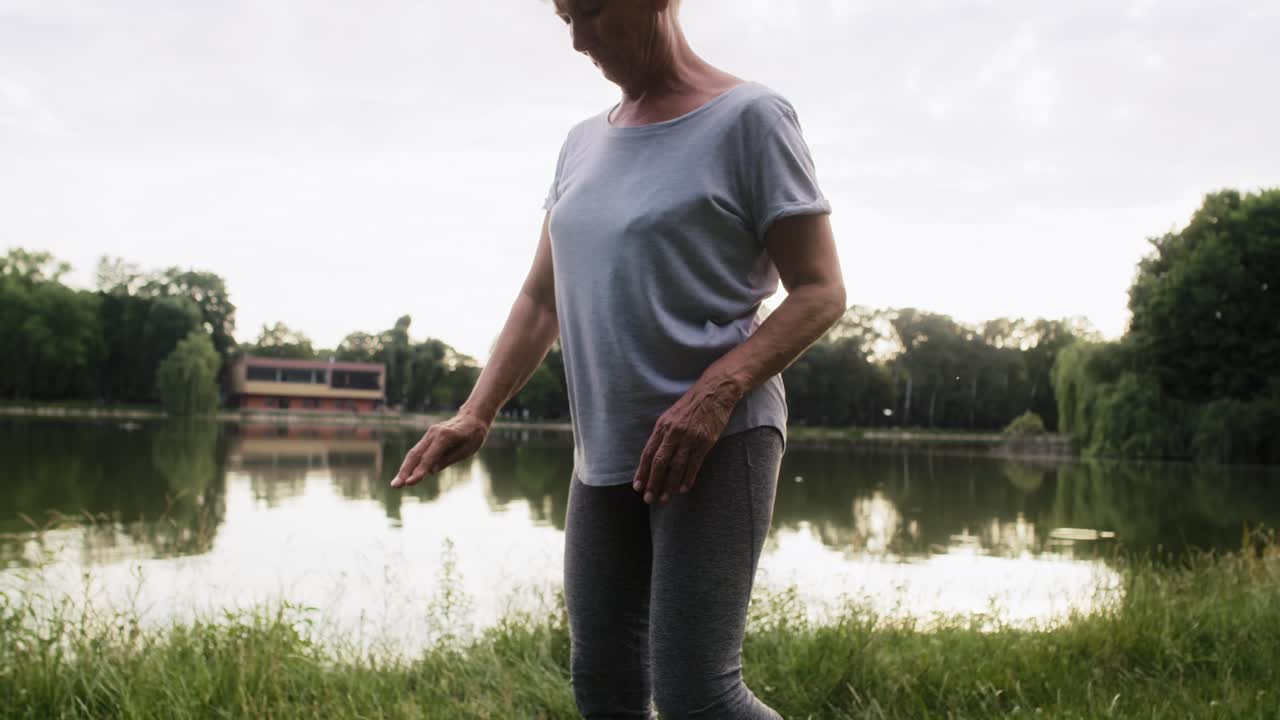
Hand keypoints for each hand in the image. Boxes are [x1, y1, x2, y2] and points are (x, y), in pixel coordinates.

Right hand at [390, 413, 488, 487]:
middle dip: (404, 471)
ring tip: (396, 484)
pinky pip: (418, 451)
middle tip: (395, 486)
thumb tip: (430, 471)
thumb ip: (449, 459)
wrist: (473, 417)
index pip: (429, 457)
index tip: (409, 483)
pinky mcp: (429, 436)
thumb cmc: (473, 435)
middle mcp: (434, 433)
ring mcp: (430, 433)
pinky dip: (411, 463)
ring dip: (404, 468)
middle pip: (416, 454)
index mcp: (446, 436)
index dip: (419, 471)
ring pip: (414, 452)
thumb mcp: (467, 450)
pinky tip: (405, 475)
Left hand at [632, 378, 739, 504]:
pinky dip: (688, 478)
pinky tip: (682, 489)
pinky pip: (694, 464)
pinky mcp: (705, 441)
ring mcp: (690, 437)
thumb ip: (664, 433)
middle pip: (660, 462)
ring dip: (669, 485)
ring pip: (676, 466)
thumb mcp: (672, 414)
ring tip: (664, 498)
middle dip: (653, 482)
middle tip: (648, 499)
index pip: (648, 453)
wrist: (715, 391)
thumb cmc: (692, 403)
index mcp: (663, 425)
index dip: (642, 471)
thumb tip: (655, 455)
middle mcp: (674, 432)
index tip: (638, 486)